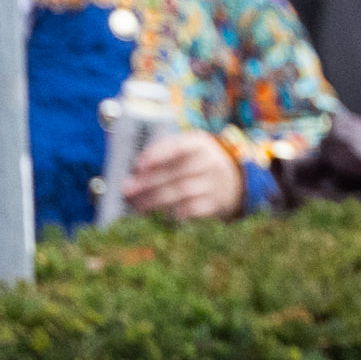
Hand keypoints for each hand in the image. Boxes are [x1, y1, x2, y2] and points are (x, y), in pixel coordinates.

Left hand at [127, 128, 245, 220]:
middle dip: (147, 183)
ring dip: (155, 201)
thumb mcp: (186, 150)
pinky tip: (161, 216)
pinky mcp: (216, 203)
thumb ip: (163, 155)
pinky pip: (192, 209)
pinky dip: (175, 214)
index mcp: (199, 144)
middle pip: (174, 173)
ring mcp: (215, 184)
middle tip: (128, 192)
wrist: (232, 181)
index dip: (157, 156)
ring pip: (181, 192)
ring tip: (138, 207)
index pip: (177, 147)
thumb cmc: (196, 163)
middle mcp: (209, 162)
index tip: (138, 166)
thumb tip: (134, 174)